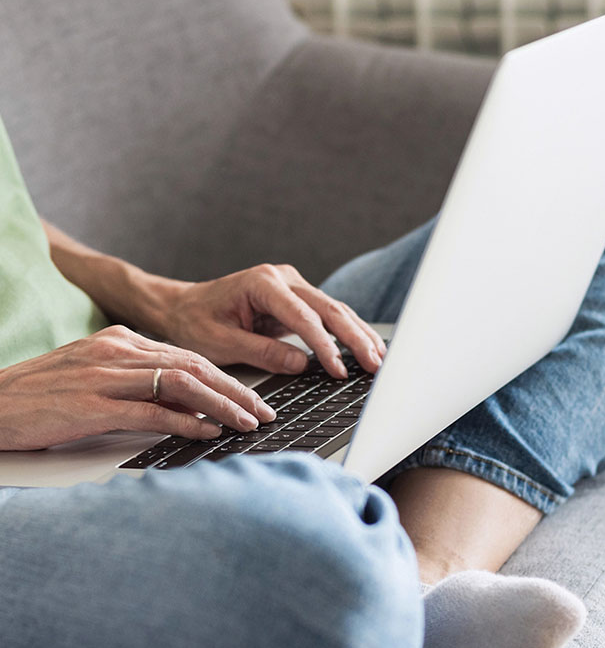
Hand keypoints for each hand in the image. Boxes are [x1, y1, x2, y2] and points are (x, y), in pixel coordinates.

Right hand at [0, 326, 276, 450]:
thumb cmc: (42, 397)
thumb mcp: (95, 379)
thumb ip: (138, 385)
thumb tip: (186, 407)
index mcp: (120, 341)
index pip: (187, 356)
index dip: (225, 378)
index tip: (251, 398)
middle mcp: (118, 351)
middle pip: (193, 366)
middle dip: (235, 390)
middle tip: (263, 411)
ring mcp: (105, 376)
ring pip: (181, 384)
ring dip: (221, 405)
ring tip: (247, 423)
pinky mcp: (93, 405)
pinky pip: (151, 412)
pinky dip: (186, 422)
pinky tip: (207, 433)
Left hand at [157, 263, 386, 378]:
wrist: (182, 306)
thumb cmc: (195, 322)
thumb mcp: (221, 343)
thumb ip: (262, 352)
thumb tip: (300, 364)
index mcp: (262, 283)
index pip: (303, 316)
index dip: (324, 345)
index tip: (338, 369)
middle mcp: (282, 278)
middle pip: (328, 309)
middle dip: (354, 338)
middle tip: (375, 365)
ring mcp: (291, 286)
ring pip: (334, 310)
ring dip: (358, 335)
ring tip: (379, 359)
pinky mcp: (295, 299)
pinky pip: (327, 316)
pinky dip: (347, 333)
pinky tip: (365, 348)